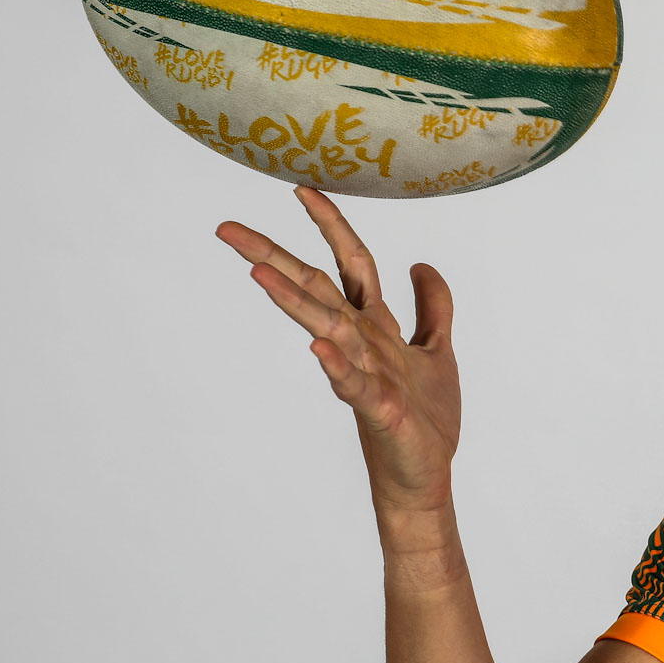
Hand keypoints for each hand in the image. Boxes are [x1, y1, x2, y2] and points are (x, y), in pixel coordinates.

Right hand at [217, 185, 461, 513]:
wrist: (425, 474)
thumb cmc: (425, 418)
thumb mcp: (438, 349)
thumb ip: (433, 307)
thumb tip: (422, 264)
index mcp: (375, 325)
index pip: (349, 263)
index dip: (330, 224)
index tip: (302, 188)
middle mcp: (363, 343)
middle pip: (316, 289)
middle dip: (274, 256)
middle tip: (225, 228)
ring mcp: (366, 374)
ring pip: (325, 328)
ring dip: (293, 301)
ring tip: (257, 273)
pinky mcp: (378, 409)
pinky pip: (353, 384)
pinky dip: (336, 365)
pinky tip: (318, 347)